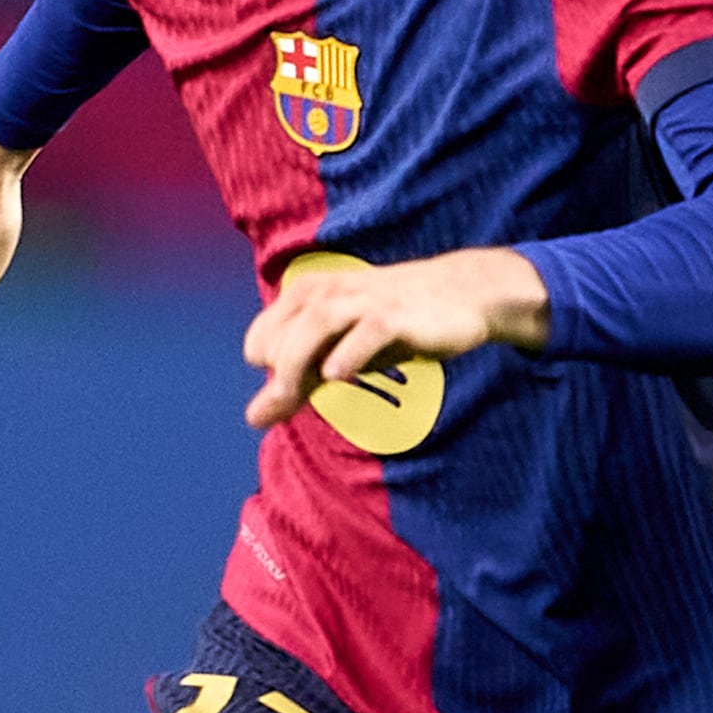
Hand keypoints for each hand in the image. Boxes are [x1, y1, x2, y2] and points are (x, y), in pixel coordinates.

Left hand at [240, 248, 549, 427]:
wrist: (461, 295)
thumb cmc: (388, 325)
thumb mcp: (337, 354)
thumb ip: (295, 385)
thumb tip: (252, 419)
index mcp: (310, 295)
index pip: (263, 332)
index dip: (267, 364)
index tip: (282, 393)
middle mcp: (332, 292)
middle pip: (287, 329)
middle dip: (277, 367)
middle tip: (281, 401)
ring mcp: (365, 302)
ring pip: (319, 322)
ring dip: (297, 358)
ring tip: (288, 393)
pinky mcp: (397, 316)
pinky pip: (368, 331)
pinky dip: (349, 351)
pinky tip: (335, 375)